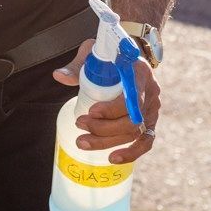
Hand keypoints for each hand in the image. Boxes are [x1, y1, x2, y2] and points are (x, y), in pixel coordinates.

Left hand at [53, 39, 160, 163]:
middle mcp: (151, 93)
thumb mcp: (93, 52)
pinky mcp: (149, 121)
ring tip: (82, 142)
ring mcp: (152, 109)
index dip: (112, 109)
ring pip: (135, 133)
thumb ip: (77, 65)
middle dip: (104, 128)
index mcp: (139, 73)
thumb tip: (58, 76)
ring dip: (108, 142)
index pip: (133, 98)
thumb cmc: (109, 53)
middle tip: (79, 124)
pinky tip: (112, 158)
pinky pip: (145, 141)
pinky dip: (130, 153)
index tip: (91, 111)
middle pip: (132, 120)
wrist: (128, 54)